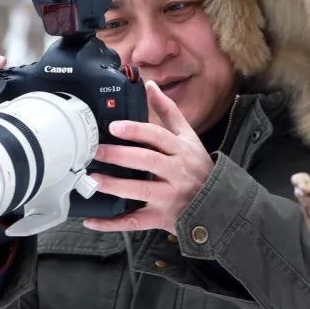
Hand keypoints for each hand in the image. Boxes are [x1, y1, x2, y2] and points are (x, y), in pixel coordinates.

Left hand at [83, 81, 213, 235]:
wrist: (218, 205)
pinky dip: (112, 223)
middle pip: (147, 161)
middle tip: (96, 151)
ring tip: (92, 180)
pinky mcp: (161, 218)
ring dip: (115, 186)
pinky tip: (91, 221)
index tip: (115, 127)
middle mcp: (176, 172)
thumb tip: (150, 85)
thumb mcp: (189, 137)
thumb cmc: (198, 167)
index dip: (136, 131)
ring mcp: (169, 197)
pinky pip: (134, 222)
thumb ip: (169, 111)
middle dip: (120, 155)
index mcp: (181, 150)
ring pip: (141, 190)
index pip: (158, 137)